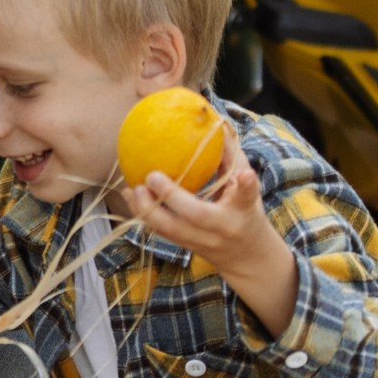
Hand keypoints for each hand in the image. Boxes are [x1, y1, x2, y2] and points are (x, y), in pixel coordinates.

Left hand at [123, 131, 299, 339]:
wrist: (246, 256)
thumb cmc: (244, 211)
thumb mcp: (247, 187)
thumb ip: (231, 157)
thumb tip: (214, 121)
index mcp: (242, 209)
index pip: (247, 197)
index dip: (246, 186)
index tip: (245, 175)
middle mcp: (221, 227)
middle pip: (197, 215)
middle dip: (172, 197)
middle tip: (152, 176)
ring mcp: (201, 240)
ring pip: (171, 229)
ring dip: (148, 210)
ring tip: (133, 189)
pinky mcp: (185, 245)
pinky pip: (161, 232)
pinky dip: (143, 214)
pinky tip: (130, 196)